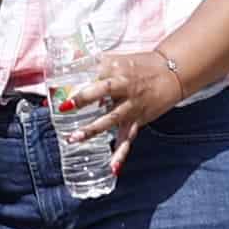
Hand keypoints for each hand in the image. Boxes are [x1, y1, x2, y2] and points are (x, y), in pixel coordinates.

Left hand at [56, 48, 183, 144]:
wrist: (171, 74)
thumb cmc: (140, 65)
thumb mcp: (117, 59)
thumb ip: (93, 63)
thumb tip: (68, 61)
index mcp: (117, 70)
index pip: (93, 72)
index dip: (77, 77)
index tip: (57, 87)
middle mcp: (124, 88)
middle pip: (102, 92)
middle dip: (83, 99)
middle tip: (63, 108)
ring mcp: (131, 106)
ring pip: (111, 119)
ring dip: (92, 130)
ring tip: (74, 138)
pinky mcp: (137, 120)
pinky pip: (128, 139)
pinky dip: (120, 154)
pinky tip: (112, 168)